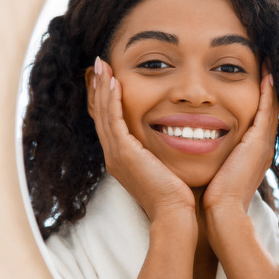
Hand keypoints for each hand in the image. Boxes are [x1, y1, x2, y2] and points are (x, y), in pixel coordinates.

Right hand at [90, 57, 194, 221]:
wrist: (175, 214)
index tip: (110, 78)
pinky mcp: (124, 154)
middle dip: (100, 88)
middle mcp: (114, 157)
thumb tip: (174, 138)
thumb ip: (161, 152)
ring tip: (103, 66)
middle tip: (100, 65)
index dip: (108, 100)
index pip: (111, 123)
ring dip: (103, 88)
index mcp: (123, 160)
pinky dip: (113, 100)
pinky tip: (115, 82)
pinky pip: (114, 120)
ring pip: (104, 114)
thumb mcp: (165, 168)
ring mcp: (116, 156)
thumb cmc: (177, 195)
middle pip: (101, 115)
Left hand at [203, 69, 278, 219]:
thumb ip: (210, 159)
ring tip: (268, 63)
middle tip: (266, 65)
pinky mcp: (259, 143)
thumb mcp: (213, 172)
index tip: (254, 80)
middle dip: (267, 88)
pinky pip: (267, 110)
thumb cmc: (211, 199)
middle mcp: (262, 147)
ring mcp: (263, 145)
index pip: (258, 120)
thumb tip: (193, 148)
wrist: (221, 214)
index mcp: (252, 154)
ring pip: (271, 107)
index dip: (258, 100)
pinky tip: (266, 74)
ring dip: (270, 84)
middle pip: (269, 110)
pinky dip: (268, 92)